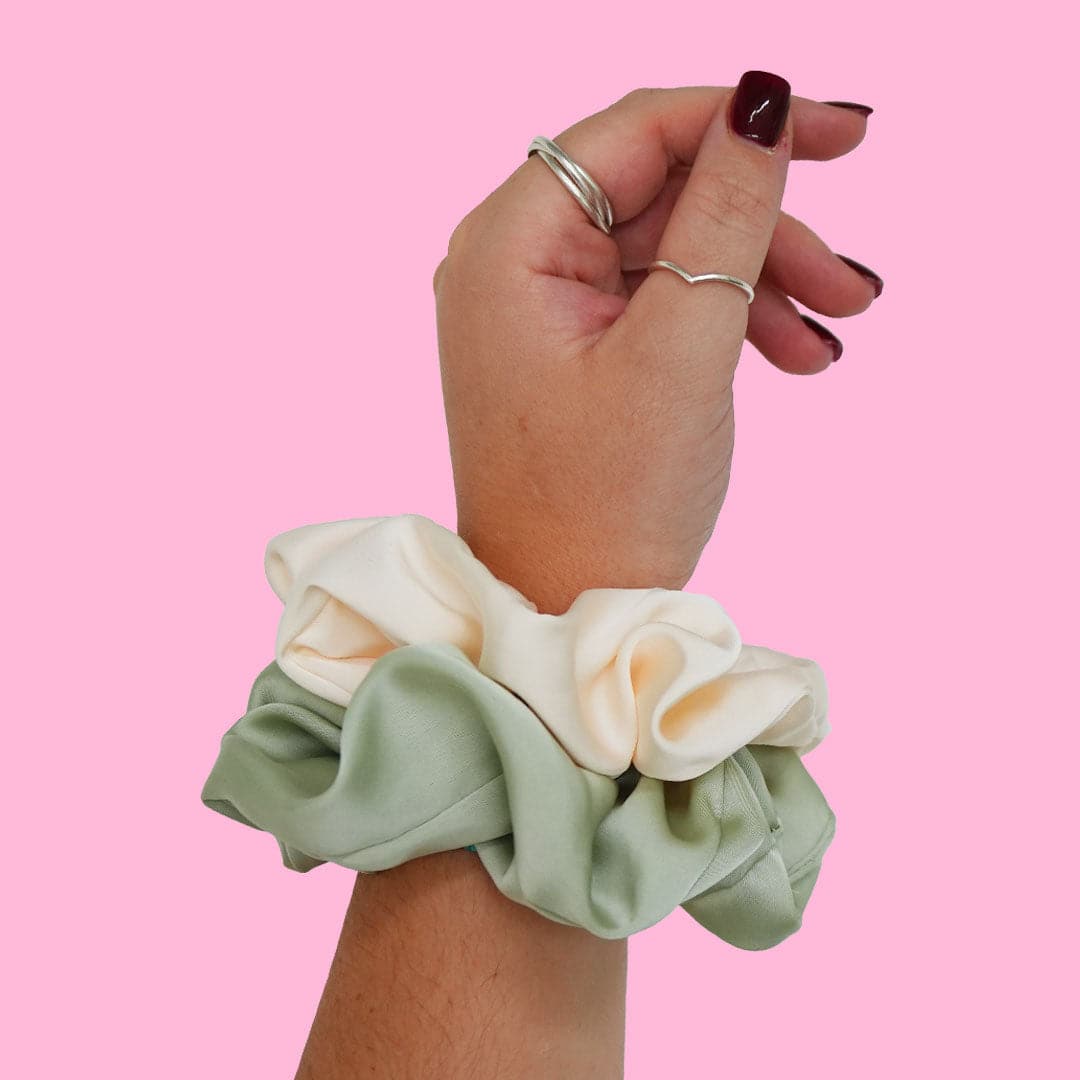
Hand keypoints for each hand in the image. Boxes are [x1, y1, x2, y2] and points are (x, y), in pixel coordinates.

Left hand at [434, 74, 878, 612]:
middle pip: (662, 195)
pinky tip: (790, 355)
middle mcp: (512, 264)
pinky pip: (658, 302)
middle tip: (853, 283)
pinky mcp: (571, 349)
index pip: (636, 134)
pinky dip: (725, 320)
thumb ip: (726, 218)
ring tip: (834, 333)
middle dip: (764, 233)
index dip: (742, 121)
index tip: (842, 133)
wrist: (564, 611)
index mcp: (509, 247)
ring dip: (759, 283)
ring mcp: (539, 309)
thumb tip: (763, 102)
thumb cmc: (605, 503)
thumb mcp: (682, 351)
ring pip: (671, 250)